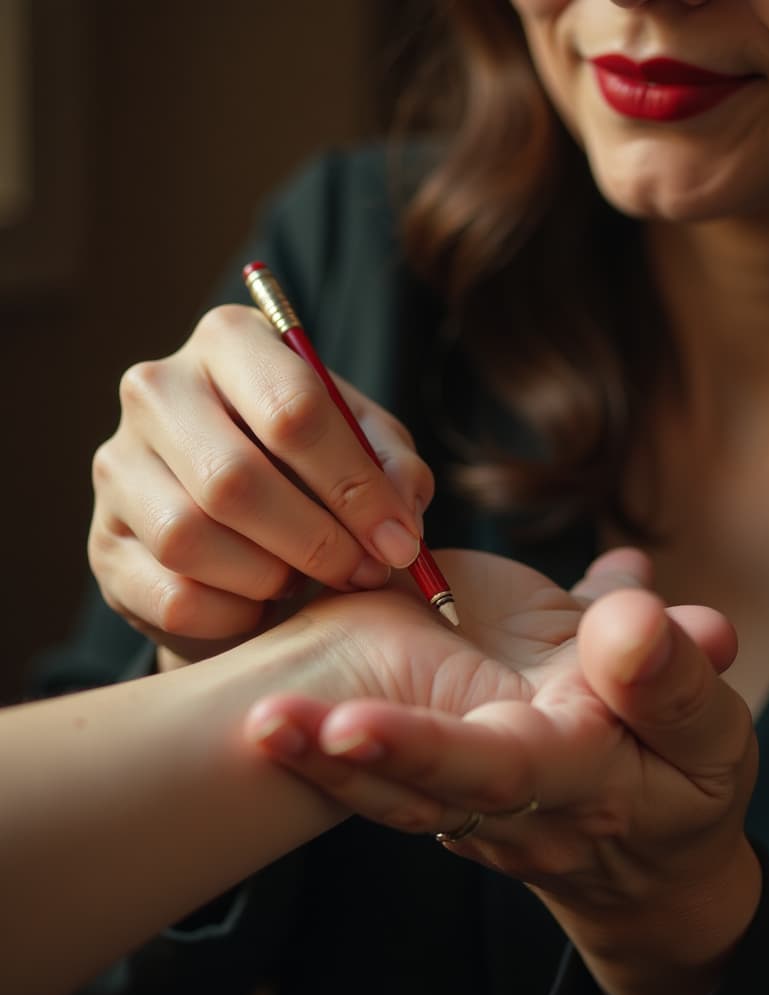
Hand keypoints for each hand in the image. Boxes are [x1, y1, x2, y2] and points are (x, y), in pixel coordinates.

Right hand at [88, 305, 429, 664]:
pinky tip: (259, 602)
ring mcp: (118, 465)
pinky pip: (171, 596)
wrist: (239, 523)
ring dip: (270, 578)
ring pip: (190, 539)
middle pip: (233, 478)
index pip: (292, 407)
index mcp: (229, 341)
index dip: (354, 486)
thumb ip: (393, 468)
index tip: (399, 541)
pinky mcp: (104, 542)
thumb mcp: (365, 448)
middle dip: (316, 541)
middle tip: (361, 573)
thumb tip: (399, 518)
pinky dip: (232, 615)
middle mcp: (157, 389)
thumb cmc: (311, 471)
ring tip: (304, 581)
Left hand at [246, 547, 758, 994]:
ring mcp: (471, 809)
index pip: (501, 769)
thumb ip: (675, 675)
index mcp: (576, 778)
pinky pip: (386, 782)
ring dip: (315, 763)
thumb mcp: (706, 728)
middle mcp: (507, 809)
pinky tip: (272, 714)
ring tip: (255, 721)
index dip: (424, 747)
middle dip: (340, 758)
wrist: (645, 851)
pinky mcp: (449, 793)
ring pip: (390, 794)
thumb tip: (635, 609)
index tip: (350, 720)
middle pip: (421, 790)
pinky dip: (324, 756)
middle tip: (268, 725)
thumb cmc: (682, 772)